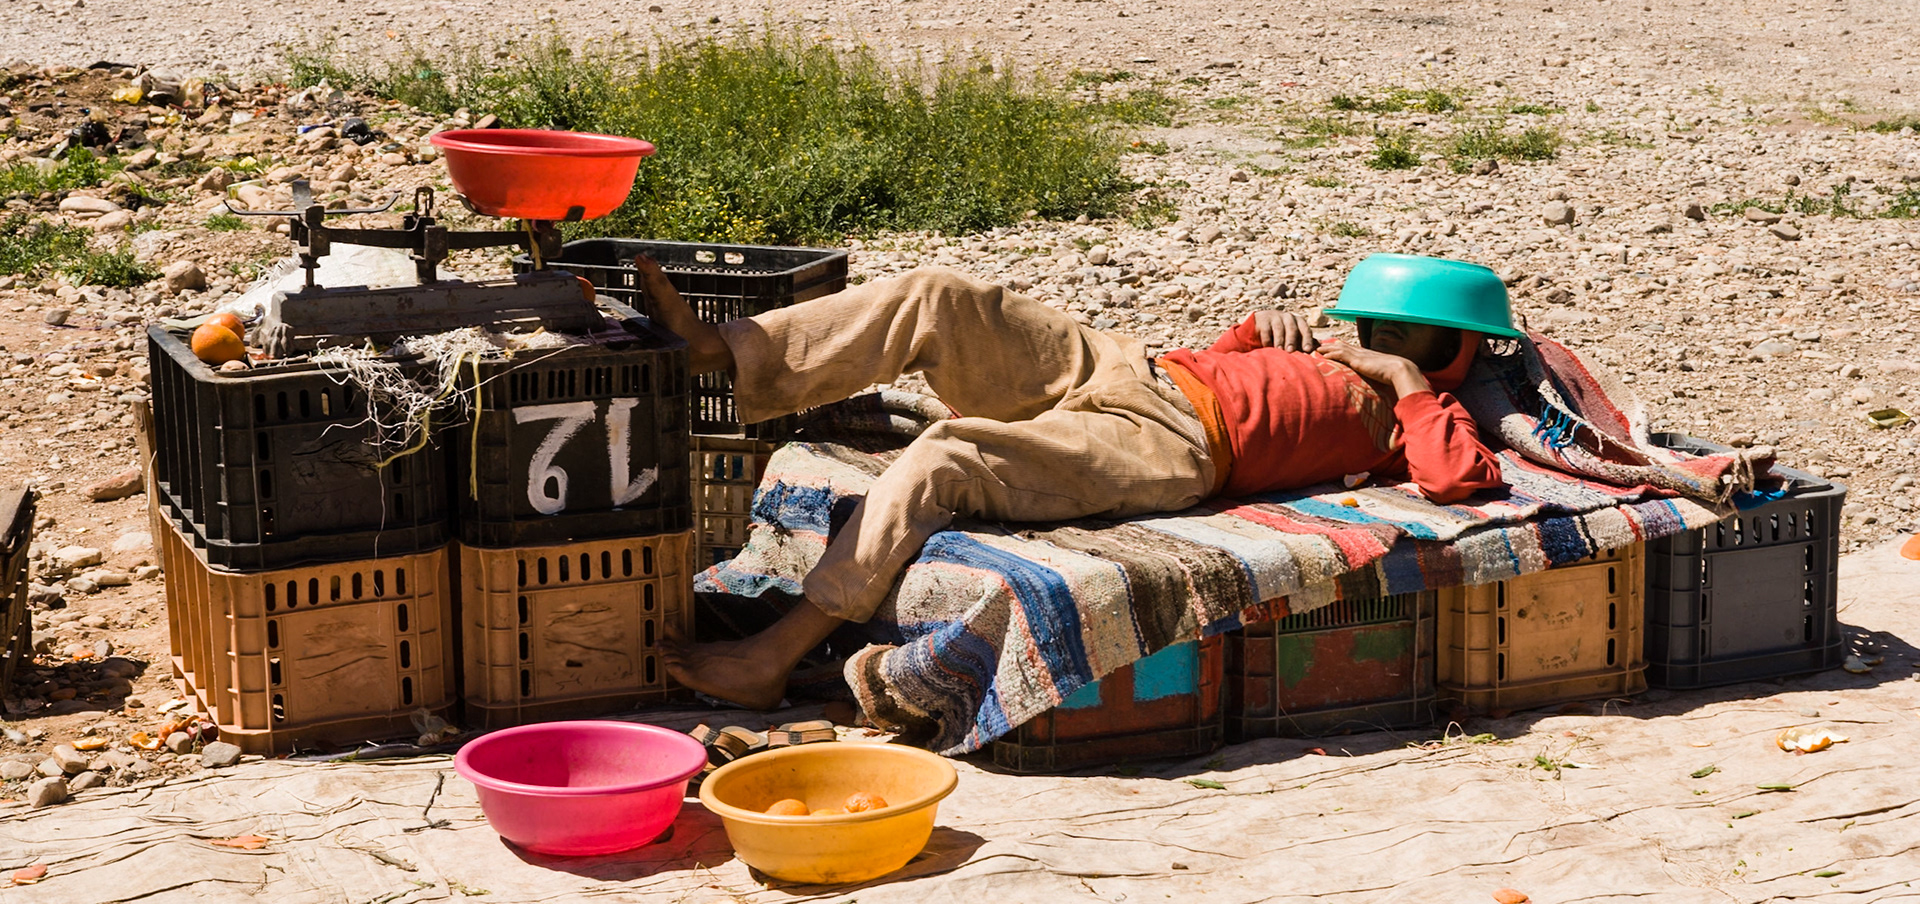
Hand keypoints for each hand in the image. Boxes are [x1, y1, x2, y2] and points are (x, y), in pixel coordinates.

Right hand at [1248, 310, 1319, 351]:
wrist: (1261, 322)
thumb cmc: (1282, 331)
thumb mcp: (1294, 334)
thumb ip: (1305, 340)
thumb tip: (1319, 346)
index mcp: (1298, 321)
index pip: (1305, 329)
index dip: (1307, 339)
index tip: (1308, 350)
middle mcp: (1288, 317)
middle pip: (1292, 328)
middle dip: (1291, 340)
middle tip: (1290, 351)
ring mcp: (1275, 317)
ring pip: (1279, 329)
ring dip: (1279, 340)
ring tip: (1279, 350)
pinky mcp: (1263, 320)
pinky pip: (1266, 331)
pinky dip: (1267, 340)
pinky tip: (1267, 347)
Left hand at [1316, 342, 1430, 396]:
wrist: (1400, 371)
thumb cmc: (1394, 375)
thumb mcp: (1381, 374)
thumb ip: (1375, 376)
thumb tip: (1375, 386)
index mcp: (1368, 355)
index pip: (1351, 349)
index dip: (1340, 348)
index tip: (1331, 347)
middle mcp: (1363, 352)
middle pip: (1343, 346)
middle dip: (1330, 345)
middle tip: (1318, 344)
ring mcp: (1360, 355)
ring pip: (1340, 348)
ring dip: (1327, 348)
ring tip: (1317, 348)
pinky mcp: (1358, 360)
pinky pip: (1341, 354)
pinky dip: (1331, 353)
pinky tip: (1323, 354)